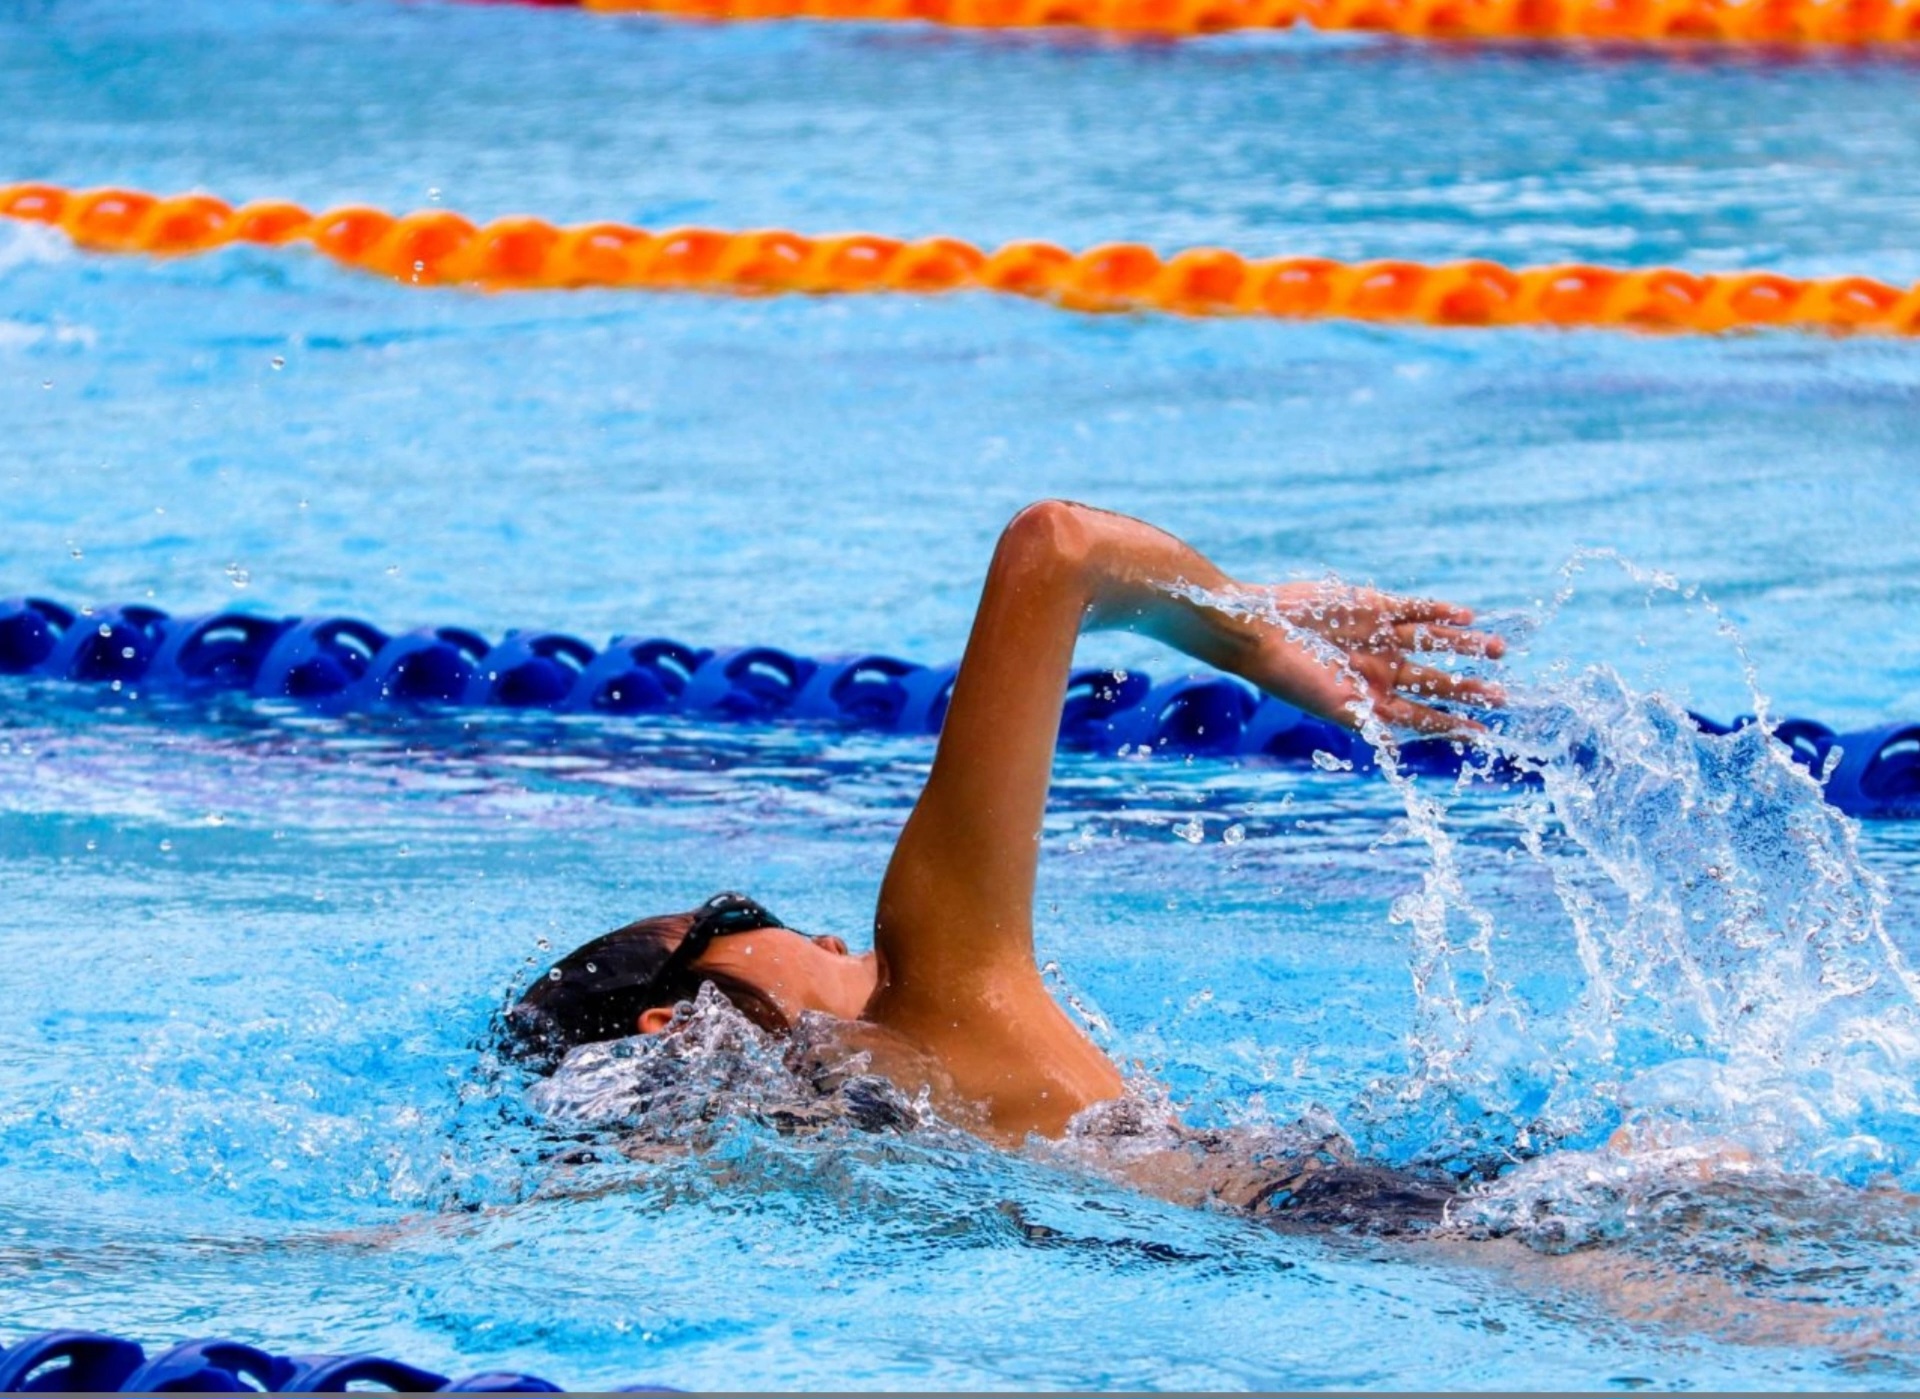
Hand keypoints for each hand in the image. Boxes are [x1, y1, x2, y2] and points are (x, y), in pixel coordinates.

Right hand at [1230, 580, 1506, 734]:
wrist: (1259, 630)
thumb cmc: (1289, 676)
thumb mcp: (1330, 705)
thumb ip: (1366, 720)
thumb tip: (1397, 744)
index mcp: (1370, 699)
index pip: (1422, 716)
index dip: (1453, 725)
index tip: (1483, 734)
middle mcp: (1380, 669)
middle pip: (1435, 681)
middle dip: (1468, 688)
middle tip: (1502, 696)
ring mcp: (1378, 637)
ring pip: (1433, 642)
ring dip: (1464, 646)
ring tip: (1499, 648)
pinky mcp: (1371, 606)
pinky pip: (1415, 609)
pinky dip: (1439, 612)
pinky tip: (1466, 617)